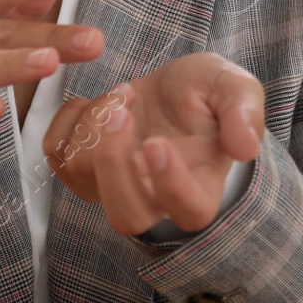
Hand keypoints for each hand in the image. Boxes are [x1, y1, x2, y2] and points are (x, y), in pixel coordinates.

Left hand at [42, 52, 264, 235]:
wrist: (172, 87)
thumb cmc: (206, 93)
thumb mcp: (233, 86)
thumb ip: (244, 111)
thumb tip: (246, 146)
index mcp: (202, 186)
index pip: (188, 212)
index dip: (170, 185)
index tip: (158, 141)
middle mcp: (155, 199)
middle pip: (126, 216)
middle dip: (115, 163)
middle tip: (122, 111)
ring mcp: (114, 186)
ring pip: (85, 178)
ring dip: (96, 125)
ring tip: (124, 93)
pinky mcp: (84, 167)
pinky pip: (56, 154)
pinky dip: (69, 119)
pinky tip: (97, 102)